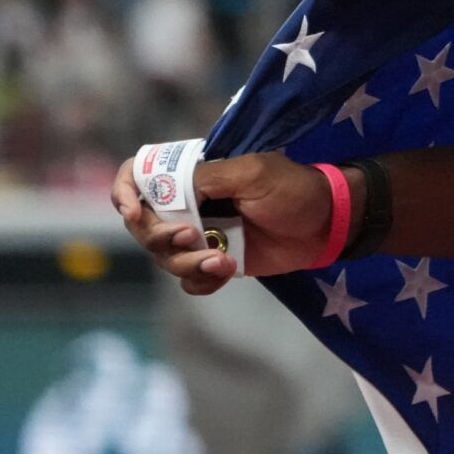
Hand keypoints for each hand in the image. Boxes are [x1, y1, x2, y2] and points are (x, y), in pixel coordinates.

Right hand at [112, 152, 335, 293]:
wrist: (329, 225)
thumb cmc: (295, 189)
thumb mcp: (253, 173)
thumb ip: (208, 179)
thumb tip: (167, 192)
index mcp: (195, 177)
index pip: (140, 177)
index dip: (124, 193)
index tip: (133, 212)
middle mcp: (191, 206)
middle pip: (145, 226)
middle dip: (160, 237)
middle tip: (192, 237)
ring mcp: (202, 236)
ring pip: (165, 257)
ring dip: (185, 263)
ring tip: (219, 262)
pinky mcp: (216, 262)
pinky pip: (190, 280)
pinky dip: (201, 280)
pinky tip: (225, 272)